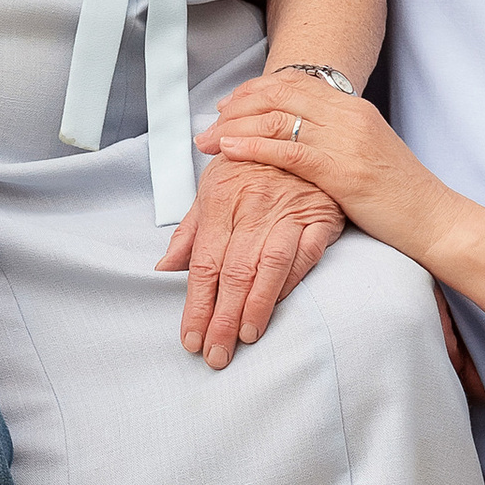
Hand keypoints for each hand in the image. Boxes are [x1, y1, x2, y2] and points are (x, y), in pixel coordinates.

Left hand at [158, 154, 343, 369]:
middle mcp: (253, 206)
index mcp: (220, 200)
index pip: (204, 263)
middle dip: (222, 318)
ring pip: (269, 266)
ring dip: (256, 307)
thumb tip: (164, 267)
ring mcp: (289, 211)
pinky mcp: (321, 216)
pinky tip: (278, 305)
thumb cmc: (250, 163)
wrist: (298, 131)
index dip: (196, 304)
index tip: (190, 337)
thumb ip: (190, 231)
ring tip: (243, 338)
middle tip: (215, 353)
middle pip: (233, 271)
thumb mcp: (212, 186)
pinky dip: (291, 282)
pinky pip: (306, 254)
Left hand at [202, 74, 484, 318]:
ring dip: (235, 125)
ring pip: (278, 118)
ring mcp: (346, 140)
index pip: (296, 83)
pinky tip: (229, 150)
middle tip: (210, 119)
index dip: (256, 89)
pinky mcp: (343, 170)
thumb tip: (301, 135)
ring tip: (207, 139)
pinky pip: (288, 150)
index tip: (230, 103)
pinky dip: (253, 146)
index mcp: (354, 108)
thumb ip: (337, 137)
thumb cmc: (400, 196)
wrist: (435, 220)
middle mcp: (349, 115)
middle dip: (238, 104)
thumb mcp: (367, 154)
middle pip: (280, 94)